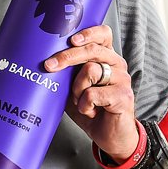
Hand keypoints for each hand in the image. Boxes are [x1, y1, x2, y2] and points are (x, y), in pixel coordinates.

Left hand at [43, 25, 138, 159]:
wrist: (109, 136)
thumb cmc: (91, 108)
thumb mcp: (73, 87)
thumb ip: (66, 73)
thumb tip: (44, 62)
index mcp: (106, 57)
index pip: (103, 33)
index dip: (88, 33)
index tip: (71, 40)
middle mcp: (116, 64)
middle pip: (92, 50)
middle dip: (66, 57)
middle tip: (49, 65)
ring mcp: (122, 79)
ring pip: (91, 70)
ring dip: (77, 89)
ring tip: (80, 101)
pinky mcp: (124, 96)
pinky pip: (94, 93)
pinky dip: (85, 104)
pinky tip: (89, 110)